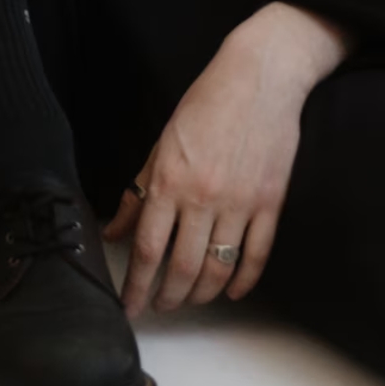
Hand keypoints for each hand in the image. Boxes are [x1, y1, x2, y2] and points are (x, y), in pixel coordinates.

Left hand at [106, 3, 352, 313]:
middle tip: (160, 307)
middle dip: (168, 297)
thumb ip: (137, 192)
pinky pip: (257, 256)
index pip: (147, 249)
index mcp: (169, 181)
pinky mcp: (271, 204)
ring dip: (201, 293)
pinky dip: (244, 281)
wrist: (260, 78)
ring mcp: (241, 204)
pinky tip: (232, 292)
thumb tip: (113, 231)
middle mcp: (203, 198)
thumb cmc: (205, 105)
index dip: (135, 285)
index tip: (128, 307)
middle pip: (182, 268)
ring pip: (218, 269)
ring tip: (189, 299)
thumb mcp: (161, 144)